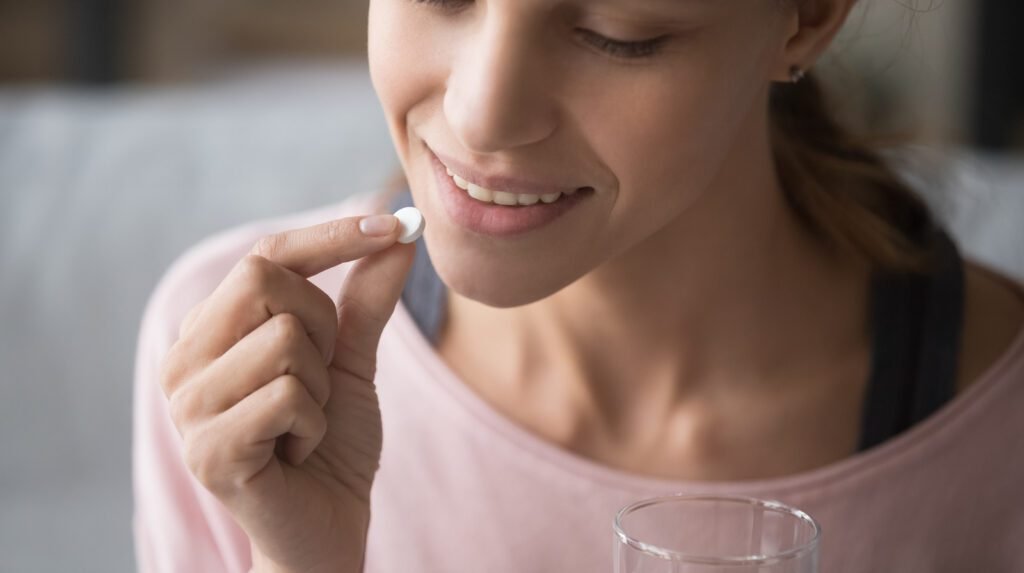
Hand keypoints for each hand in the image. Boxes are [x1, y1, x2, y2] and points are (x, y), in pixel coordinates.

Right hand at [159, 213, 414, 572]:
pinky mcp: (207, 450)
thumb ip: (364, 299)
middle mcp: (184, 360)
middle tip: (320, 380)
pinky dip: (317, 425)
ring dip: (321, 388)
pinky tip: (298, 452)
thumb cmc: (329, 444)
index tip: (392, 225)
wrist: (325, 530)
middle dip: (321, 327)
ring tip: (304, 424)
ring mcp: (187, 406)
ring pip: (283, 340)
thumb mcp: (350, 361)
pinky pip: (288, 396)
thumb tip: (399, 229)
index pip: (264, 255)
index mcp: (210, 332)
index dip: (330, 236)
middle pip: (265, 280)